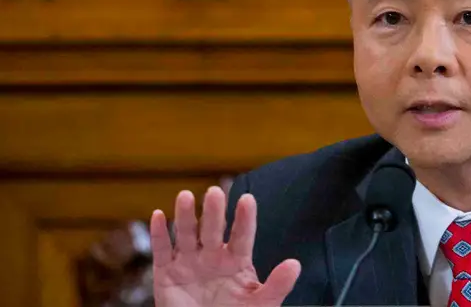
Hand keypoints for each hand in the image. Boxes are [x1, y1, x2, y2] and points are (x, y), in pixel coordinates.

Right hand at [150, 187, 300, 306]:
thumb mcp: (260, 304)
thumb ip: (277, 285)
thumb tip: (295, 264)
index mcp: (237, 261)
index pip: (242, 236)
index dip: (244, 218)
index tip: (248, 199)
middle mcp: (212, 256)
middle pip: (213, 230)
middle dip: (213, 212)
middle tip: (215, 192)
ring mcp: (189, 263)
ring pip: (186, 235)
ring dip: (184, 216)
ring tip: (185, 196)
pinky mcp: (166, 274)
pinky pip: (162, 251)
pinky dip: (158, 234)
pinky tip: (158, 215)